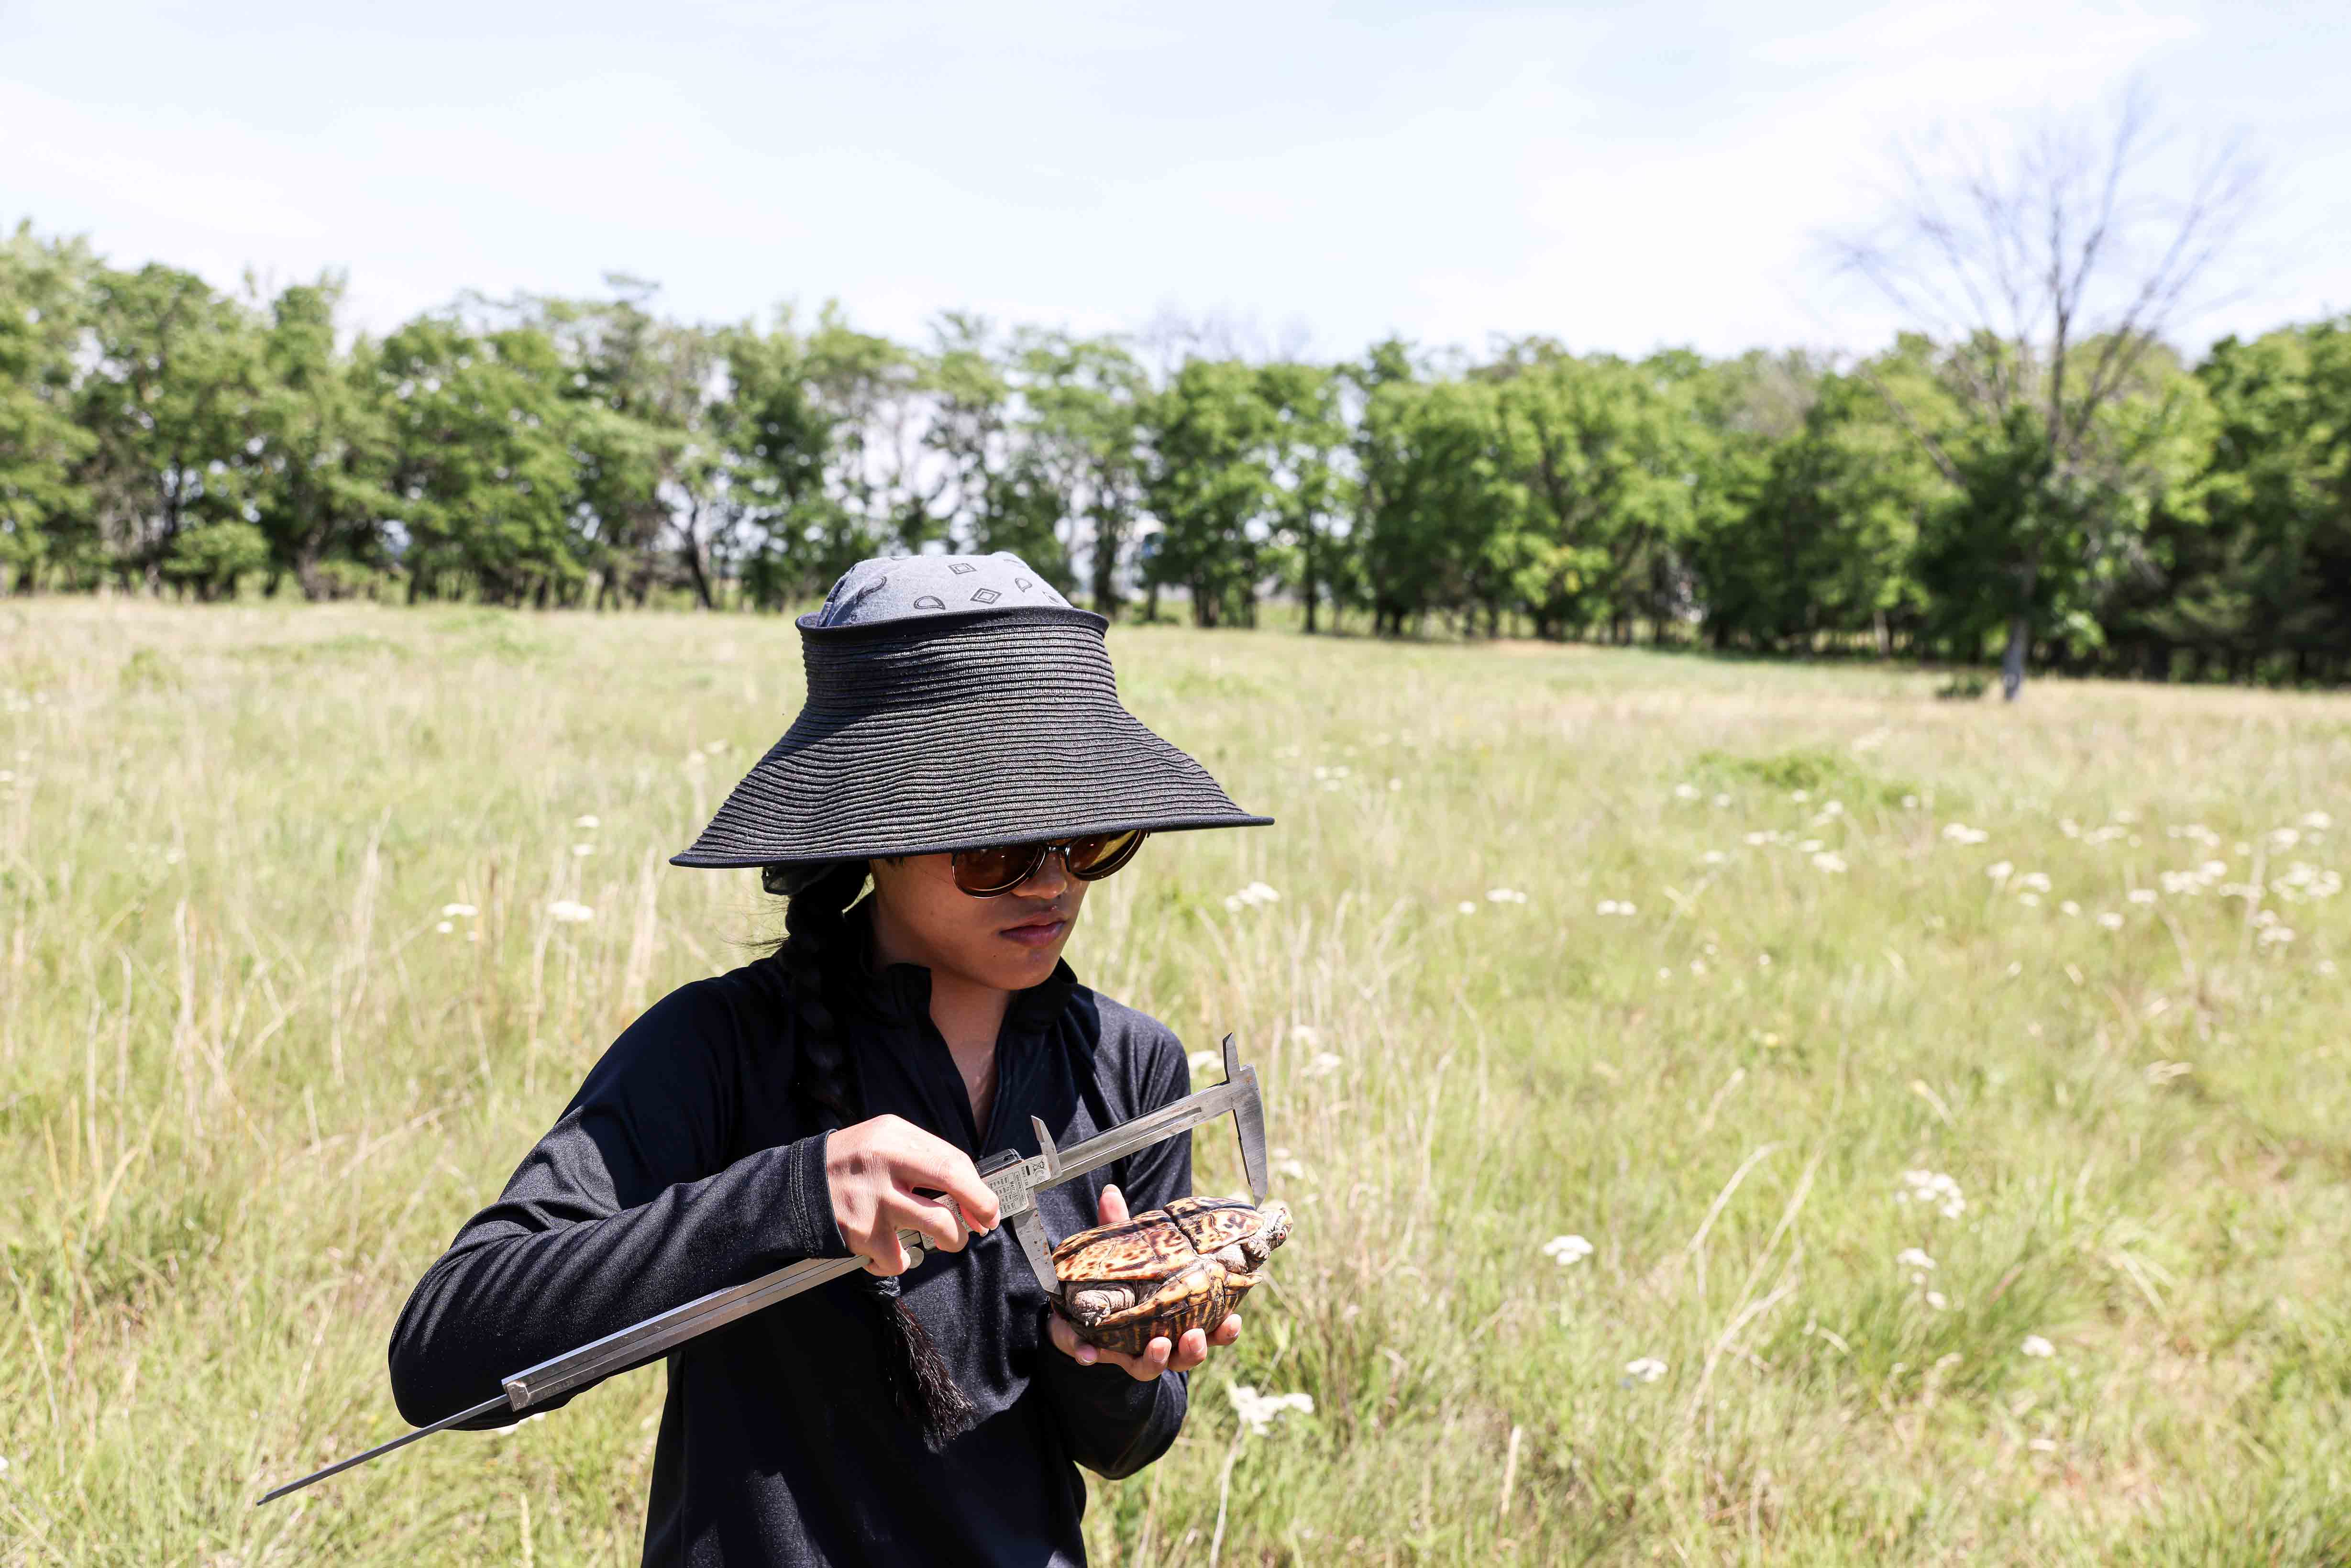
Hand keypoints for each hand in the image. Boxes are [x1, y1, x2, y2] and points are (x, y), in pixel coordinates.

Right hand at [824, 1116, 1000, 1275]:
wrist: (795, 1187)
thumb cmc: (849, 1167)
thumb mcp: (883, 1143)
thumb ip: (920, 1158)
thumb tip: (966, 1189)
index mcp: (895, 1137)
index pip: (953, 1159)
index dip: (978, 1187)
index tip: (986, 1207)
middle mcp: (886, 1162)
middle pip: (952, 1179)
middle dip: (980, 1205)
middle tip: (984, 1225)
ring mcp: (874, 1198)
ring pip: (937, 1224)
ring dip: (951, 1239)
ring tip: (945, 1242)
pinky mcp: (862, 1231)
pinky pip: (898, 1257)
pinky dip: (899, 1261)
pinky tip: (890, 1253)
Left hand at [1046, 1183, 1242, 1378]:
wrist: (1078, 1309)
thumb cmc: (1119, 1281)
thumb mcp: (1126, 1255)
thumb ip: (1122, 1227)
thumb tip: (1111, 1192)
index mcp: (1178, 1319)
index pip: (1211, 1330)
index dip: (1225, 1331)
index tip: (1234, 1320)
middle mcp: (1161, 1342)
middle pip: (1187, 1356)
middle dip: (1195, 1349)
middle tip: (1195, 1336)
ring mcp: (1131, 1352)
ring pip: (1150, 1366)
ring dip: (1156, 1358)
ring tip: (1158, 1346)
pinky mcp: (1099, 1354)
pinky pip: (1097, 1359)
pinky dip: (1093, 1356)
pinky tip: (1088, 1354)